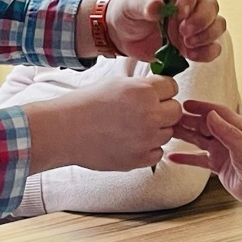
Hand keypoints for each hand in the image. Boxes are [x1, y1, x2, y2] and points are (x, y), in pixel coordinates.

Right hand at [24, 63, 180, 174]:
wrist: (65, 131)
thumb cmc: (85, 105)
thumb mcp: (115, 83)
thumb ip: (142, 85)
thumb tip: (160, 87)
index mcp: (143, 91)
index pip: (173, 87)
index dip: (162, 90)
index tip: (153, 94)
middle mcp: (149, 115)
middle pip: (176, 111)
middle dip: (164, 110)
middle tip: (144, 111)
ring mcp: (146, 139)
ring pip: (168, 133)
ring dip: (156, 130)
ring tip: (132, 127)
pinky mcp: (140, 159)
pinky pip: (158, 152)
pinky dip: (148, 148)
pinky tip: (130, 141)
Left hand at [105, 0, 224, 63]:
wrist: (122, 35)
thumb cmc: (127, 12)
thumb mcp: (129, 5)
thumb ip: (143, 4)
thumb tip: (157, 5)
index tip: (179, 13)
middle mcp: (190, 4)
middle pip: (211, 6)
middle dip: (202, 20)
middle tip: (183, 32)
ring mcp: (195, 24)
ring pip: (217, 25)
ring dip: (207, 36)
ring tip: (186, 45)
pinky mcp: (194, 43)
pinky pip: (212, 47)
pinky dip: (206, 52)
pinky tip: (190, 55)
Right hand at [172, 101, 241, 208]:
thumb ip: (225, 130)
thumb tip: (210, 115)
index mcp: (239, 126)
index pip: (216, 112)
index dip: (200, 107)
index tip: (185, 104)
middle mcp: (229, 136)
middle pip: (204, 125)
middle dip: (188, 121)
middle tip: (170, 118)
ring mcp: (222, 151)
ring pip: (199, 140)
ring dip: (184, 136)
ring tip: (168, 132)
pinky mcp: (218, 165)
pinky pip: (198, 159)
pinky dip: (186, 158)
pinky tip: (173, 157)